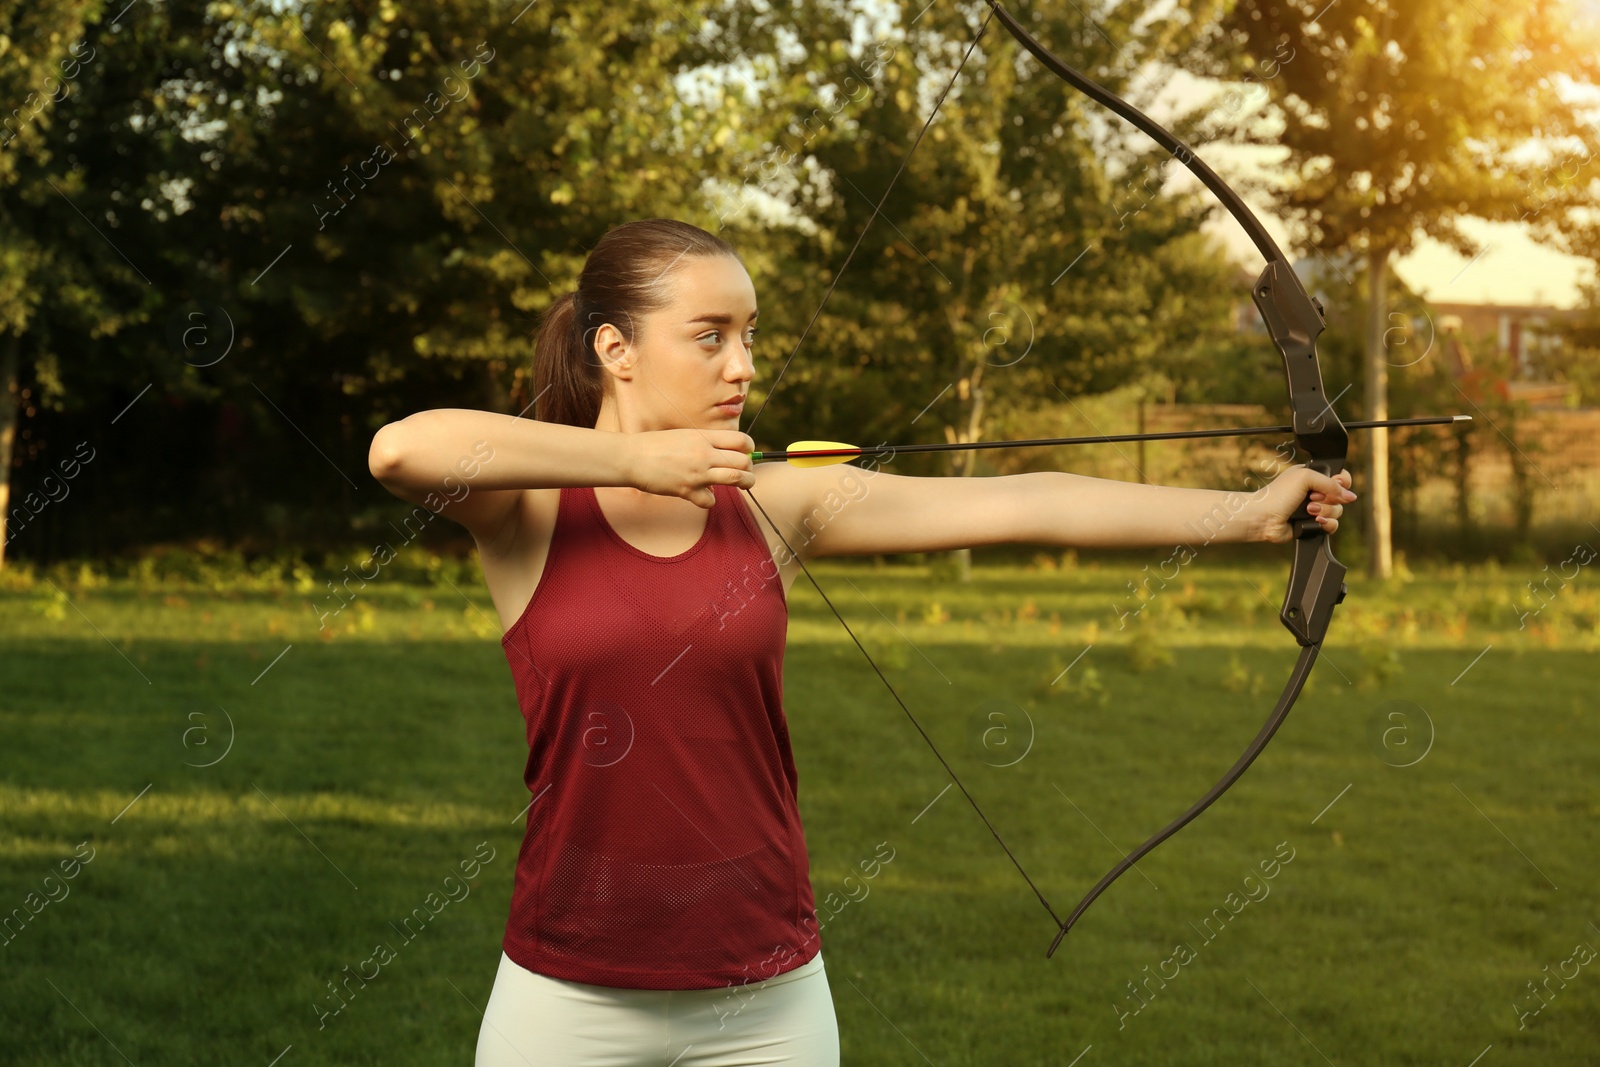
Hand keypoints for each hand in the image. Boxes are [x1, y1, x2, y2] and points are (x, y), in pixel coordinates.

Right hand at [629, 428, 754, 508]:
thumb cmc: (656, 445)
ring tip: (742, 484)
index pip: (741, 440)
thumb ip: (706, 442)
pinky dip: (710, 500)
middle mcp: (704, 454)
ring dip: (744, 483)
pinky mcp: (687, 491)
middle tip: (745, 472)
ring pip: (736, 479)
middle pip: (743, 461)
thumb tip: (727, 451)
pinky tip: (703, 495)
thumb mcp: (685, 435)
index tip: (747, 453)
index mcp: (703, 437)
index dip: (750, 448)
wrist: (631, 457)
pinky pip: (711, 500)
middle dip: (749, 468)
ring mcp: (697, 473)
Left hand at [1256, 465, 1355, 543]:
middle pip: (1340, 496)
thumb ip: (1331, 483)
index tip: (1336, 483)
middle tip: (1311, 498)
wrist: (1263, 518)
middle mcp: (1314, 492)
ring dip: (1325, 511)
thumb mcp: (1306, 477)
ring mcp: (1314, 509)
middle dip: (1329, 499)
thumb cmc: (1278, 495)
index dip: (1342, 482)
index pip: (1340, 477)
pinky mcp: (1313, 525)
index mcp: (1312, 476)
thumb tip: (1351, 496)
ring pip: (1338, 511)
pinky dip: (1326, 524)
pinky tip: (1314, 522)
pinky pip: (1332, 526)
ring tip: (1308, 511)